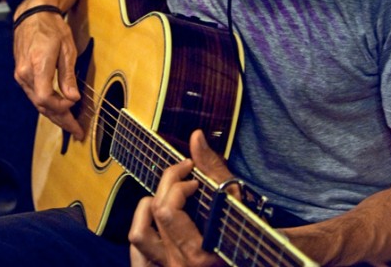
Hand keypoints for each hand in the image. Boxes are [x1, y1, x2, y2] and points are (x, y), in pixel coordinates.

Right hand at [13, 10, 83, 138]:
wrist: (33, 16)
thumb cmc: (52, 28)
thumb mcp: (67, 49)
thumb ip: (68, 75)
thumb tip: (73, 97)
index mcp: (37, 66)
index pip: (46, 99)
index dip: (62, 106)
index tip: (76, 103)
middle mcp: (25, 74)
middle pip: (42, 105)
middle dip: (61, 120)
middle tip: (77, 131)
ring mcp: (21, 75)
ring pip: (37, 103)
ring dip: (55, 115)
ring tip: (71, 125)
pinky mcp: (22, 75)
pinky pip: (35, 95)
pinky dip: (47, 105)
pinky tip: (59, 110)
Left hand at [129, 130, 233, 265]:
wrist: (252, 258)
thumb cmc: (246, 231)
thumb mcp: (233, 199)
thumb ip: (212, 167)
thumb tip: (196, 136)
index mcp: (196, 250)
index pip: (168, 209)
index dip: (178, 181)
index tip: (194, 177)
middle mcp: (179, 262)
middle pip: (156, 211)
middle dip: (169, 182)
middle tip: (184, 173)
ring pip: (138, 233)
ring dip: (149, 206)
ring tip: (168, 196)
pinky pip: (139, 252)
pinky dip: (145, 228)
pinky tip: (158, 215)